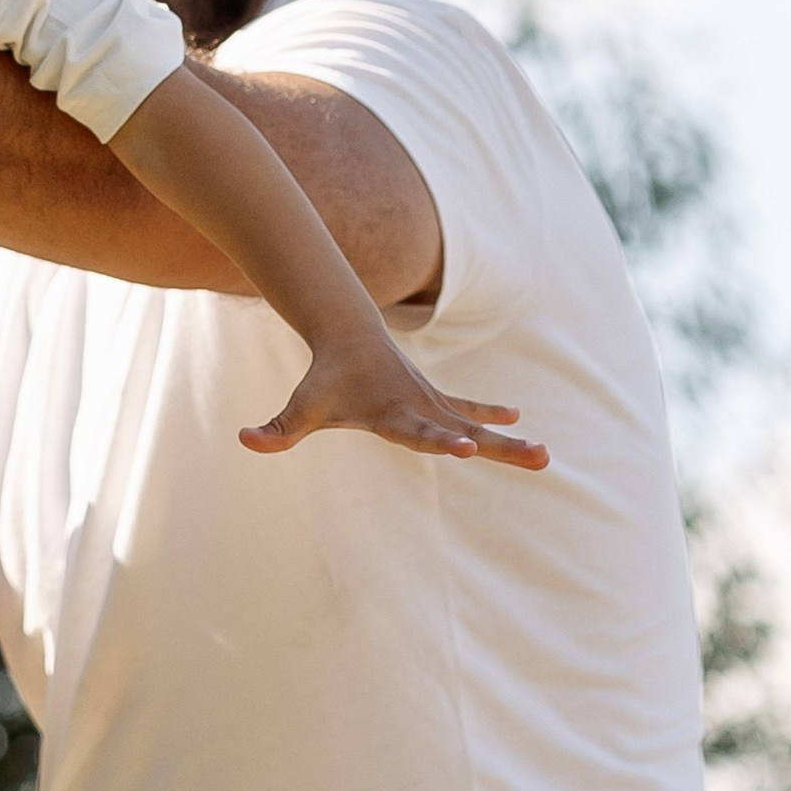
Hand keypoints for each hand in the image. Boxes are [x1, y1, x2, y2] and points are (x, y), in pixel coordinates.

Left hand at [240, 338, 550, 468]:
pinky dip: (491, 415)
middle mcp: (420, 408)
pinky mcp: (435, 398)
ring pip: (477, 424)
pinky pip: (468, 408)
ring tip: (546, 457)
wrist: (347, 333)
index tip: (466, 448)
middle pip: (464, 432)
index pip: (420, 434)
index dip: (441, 442)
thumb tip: (245, 440)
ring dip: (509, 441)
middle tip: (539, 457)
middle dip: (500, 447)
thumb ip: (278, 427)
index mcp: (393, 414)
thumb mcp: (302, 407)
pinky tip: (517, 421)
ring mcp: (432, 403)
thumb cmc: (326, 378)